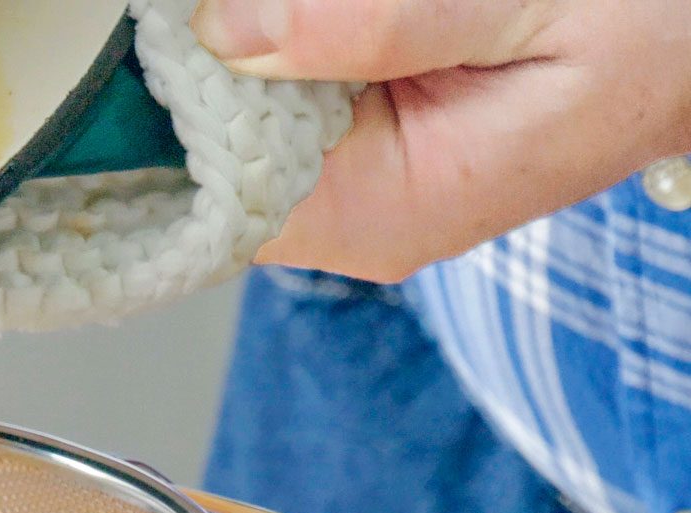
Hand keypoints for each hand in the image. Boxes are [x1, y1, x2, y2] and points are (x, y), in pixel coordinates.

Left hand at [191, 0, 690, 280]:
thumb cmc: (651, 32)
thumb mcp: (528, 5)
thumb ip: (381, 22)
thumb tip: (228, 33)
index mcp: (384, 211)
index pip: (206, 200)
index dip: (156, 122)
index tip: (145, 45)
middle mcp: (353, 217)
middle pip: (205, 160)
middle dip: (186, 72)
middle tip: (184, 14)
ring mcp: (352, 183)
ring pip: (232, 122)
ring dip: (230, 49)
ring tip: (251, 13)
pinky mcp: (359, 144)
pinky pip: (278, 102)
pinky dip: (272, 48)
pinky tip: (288, 23)